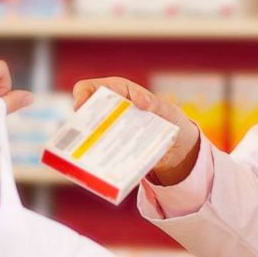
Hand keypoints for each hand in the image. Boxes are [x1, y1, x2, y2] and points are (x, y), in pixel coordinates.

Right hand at [71, 77, 201, 184]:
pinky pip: (100, 155)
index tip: (81, 106)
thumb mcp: (168, 111)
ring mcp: (108, 132)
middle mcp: (108, 111)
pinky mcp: (112, 150)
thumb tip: (142, 103)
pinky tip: (101, 168)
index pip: (92, 88)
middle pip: (84, 114)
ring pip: (89, 136)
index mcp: (119, 92)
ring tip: (88, 154)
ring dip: (87, 145)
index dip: (83, 94)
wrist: (177, 147)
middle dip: (79, 124)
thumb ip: (157, 105)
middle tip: (81, 134)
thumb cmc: (171, 120)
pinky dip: (98, 161)